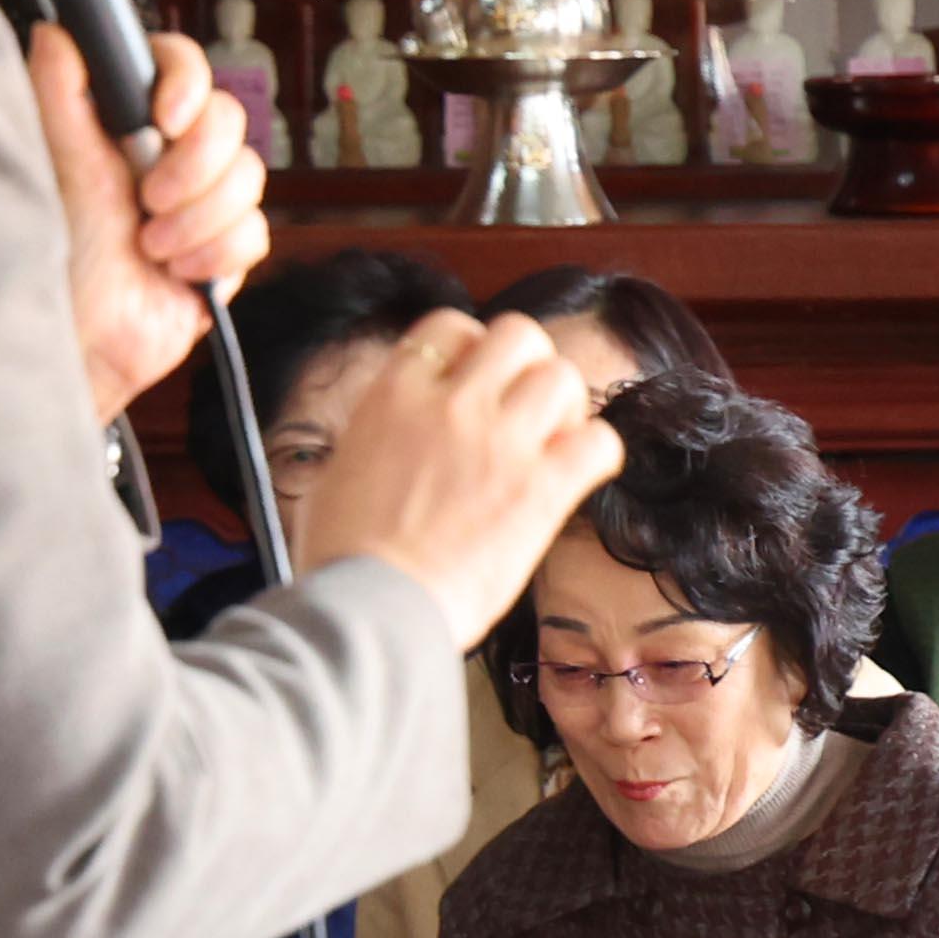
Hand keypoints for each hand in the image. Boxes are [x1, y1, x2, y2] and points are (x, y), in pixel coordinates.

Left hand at [36, 21, 267, 426]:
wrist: (85, 342)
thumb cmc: (55, 261)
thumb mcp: (58, 167)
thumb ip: (59, 94)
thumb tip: (54, 30)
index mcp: (126, 124)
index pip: (181, 66)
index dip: (186, 84)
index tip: (161, 119)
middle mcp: (168, 154)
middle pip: (229, 118)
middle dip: (194, 167)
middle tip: (146, 201)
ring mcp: (201, 200)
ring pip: (250, 176)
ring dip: (199, 219)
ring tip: (152, 248)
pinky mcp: (225, 248)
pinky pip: (257, 231)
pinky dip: (216, 255)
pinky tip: (177, 273)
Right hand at [286, 307, 613, 646]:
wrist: (370, 610)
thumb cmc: (342, 560)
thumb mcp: (339, 473)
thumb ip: (380, 439)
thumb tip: (392, 441)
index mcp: (393, 395)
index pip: (451, 327)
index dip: (473, 350)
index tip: (476, 386)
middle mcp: (450, 405)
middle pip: (518, 336)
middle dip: (528, 366)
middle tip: (524, 412)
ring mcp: (500, 443)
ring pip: (561, 376)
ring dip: (565, 406)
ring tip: (552, 444)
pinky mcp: (541, 489)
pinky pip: (599, 441)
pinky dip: (597, 453)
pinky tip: (578, 477)